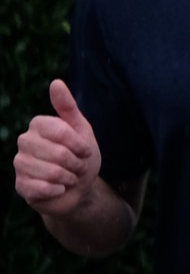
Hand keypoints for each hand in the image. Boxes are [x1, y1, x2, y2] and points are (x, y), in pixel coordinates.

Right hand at [14, 80, 101, 216]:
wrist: (79, 187)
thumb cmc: (80, 156)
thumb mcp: (81, 130)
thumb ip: (68, 107)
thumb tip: (56, 82)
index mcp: (38, 125)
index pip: (60, 131)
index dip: (79, 145)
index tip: (85, 150)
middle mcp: (24, 141)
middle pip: (58, 153)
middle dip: (77, 164)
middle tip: (77, 166)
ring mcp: (19, 164)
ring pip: (51, 172)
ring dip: (70, 178)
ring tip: (69, 177)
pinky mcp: (20, 185)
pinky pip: (42, 188)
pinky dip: (59, 190)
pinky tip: (59, 188)